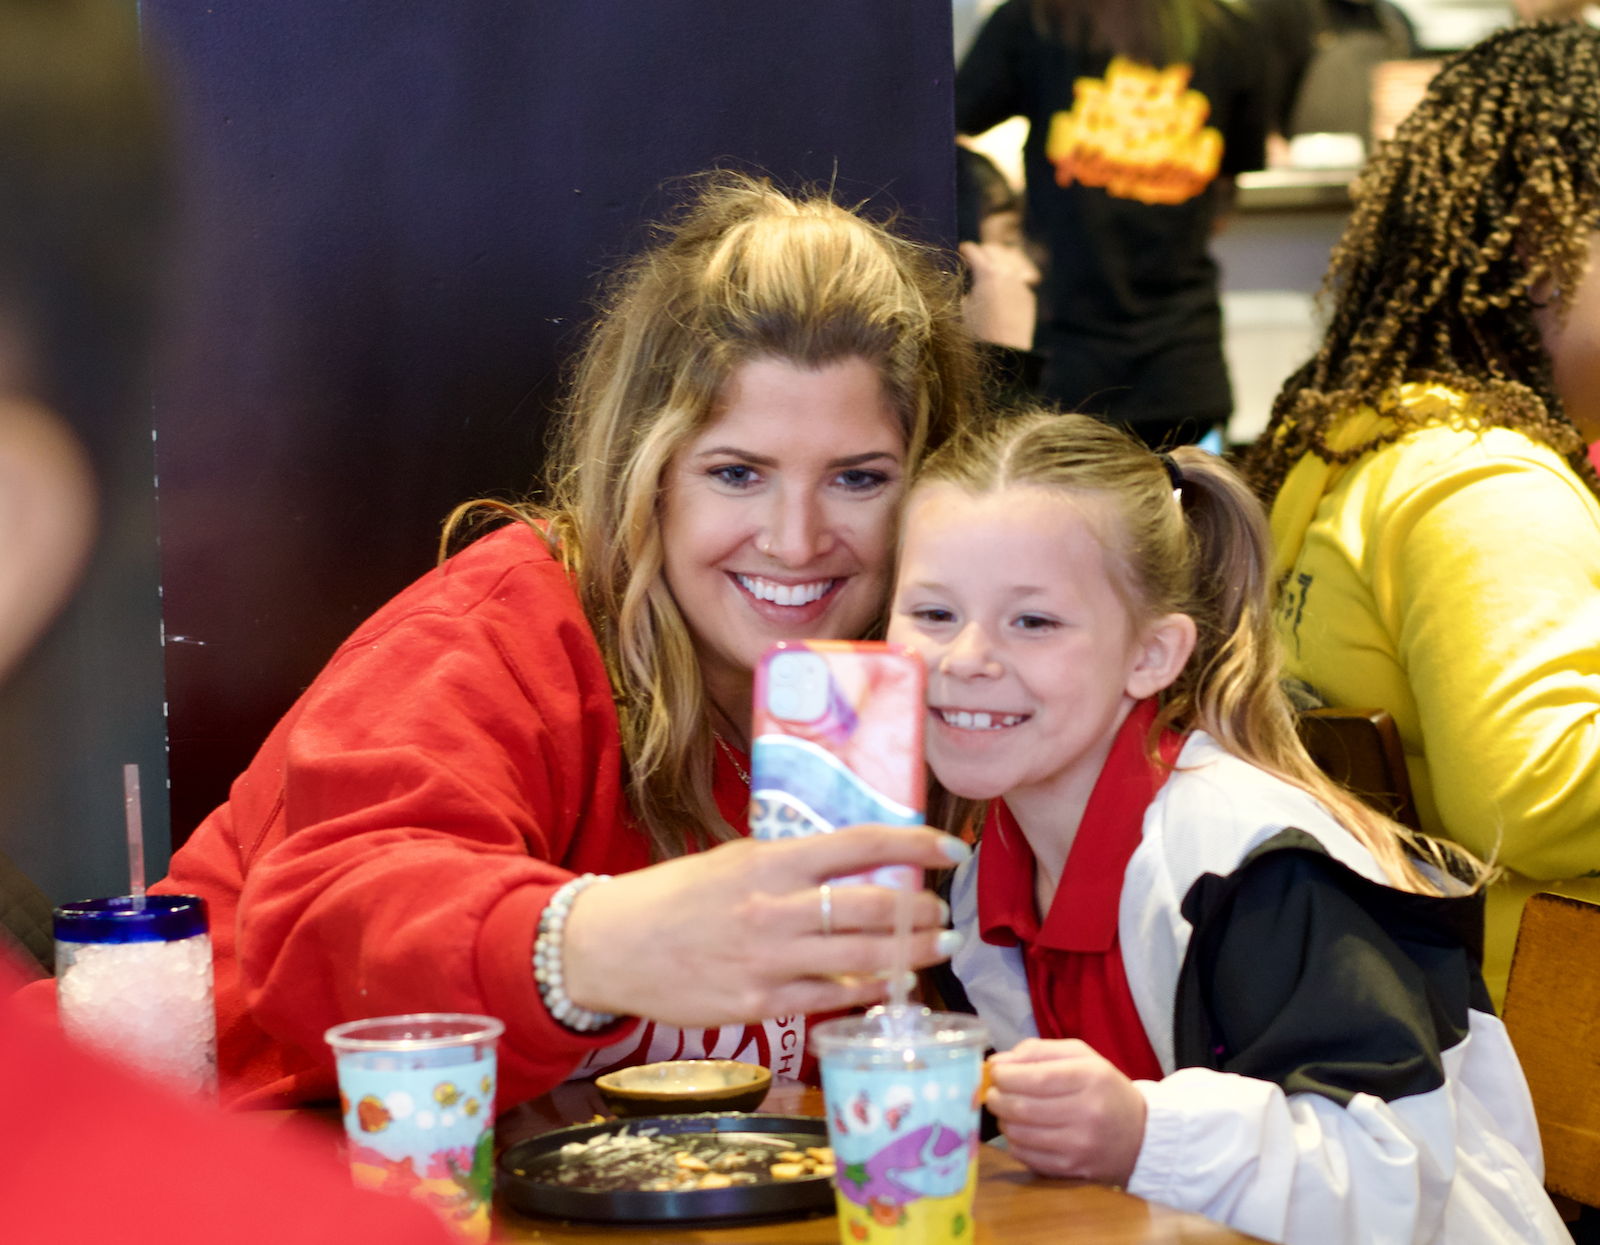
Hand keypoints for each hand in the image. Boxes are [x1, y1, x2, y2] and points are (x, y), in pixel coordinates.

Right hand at [560, 825, 967, 1026]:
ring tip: (936, 948)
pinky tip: (892, 986)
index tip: (950, 849)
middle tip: (942, 912)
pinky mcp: (758, 1004)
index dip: (915, 844)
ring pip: (861, 957)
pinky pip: (830, 998)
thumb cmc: (675, 896)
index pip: (860, 844)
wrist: (611, 946)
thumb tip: (854, 859)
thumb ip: (790, 862)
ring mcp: (768, 960)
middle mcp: (774, 909)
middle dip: (920, 912)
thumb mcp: (734, 858)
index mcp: (769, 861)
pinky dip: (869, 991)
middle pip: (872, 906)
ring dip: (911, 954)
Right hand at [959, 240, 1038, 351]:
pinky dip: (1011, 274)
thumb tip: (963, 276)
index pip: (973, 250)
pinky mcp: (1027, 295)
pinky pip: (1020, 276)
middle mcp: (1006, 273)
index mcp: (987, 273)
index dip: (964, 250)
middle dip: (982, 252)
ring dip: (1000, 258)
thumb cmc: (976, 333)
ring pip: (1012, 257)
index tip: (960, 252)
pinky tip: (1006, 280)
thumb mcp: (961, 307)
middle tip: (974, 258)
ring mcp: (1020, 283)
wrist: (1003, 352)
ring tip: (993, 263)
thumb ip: (963, 286)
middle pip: (993, 250)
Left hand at [986, 1038, 1147, 1184]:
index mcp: (1090, 1078)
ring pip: (1019, 1133)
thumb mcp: (1080, 1056)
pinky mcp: (1072, 1169)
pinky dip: (1014, 1141)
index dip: (1005, 1076)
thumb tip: (997, 1062)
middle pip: (1022, 1107)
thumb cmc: (1103, 1088)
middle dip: (996, 1097)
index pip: (1035, 1077)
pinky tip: (1021, 1130)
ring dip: (1002, 1119)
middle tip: (993, 1091)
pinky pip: (1026, 1156)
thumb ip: (1038, 1051)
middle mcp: (1086, 1113)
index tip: (995, 1072)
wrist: (1140, 1134)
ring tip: (1007, 1109)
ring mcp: (1079, 1146)